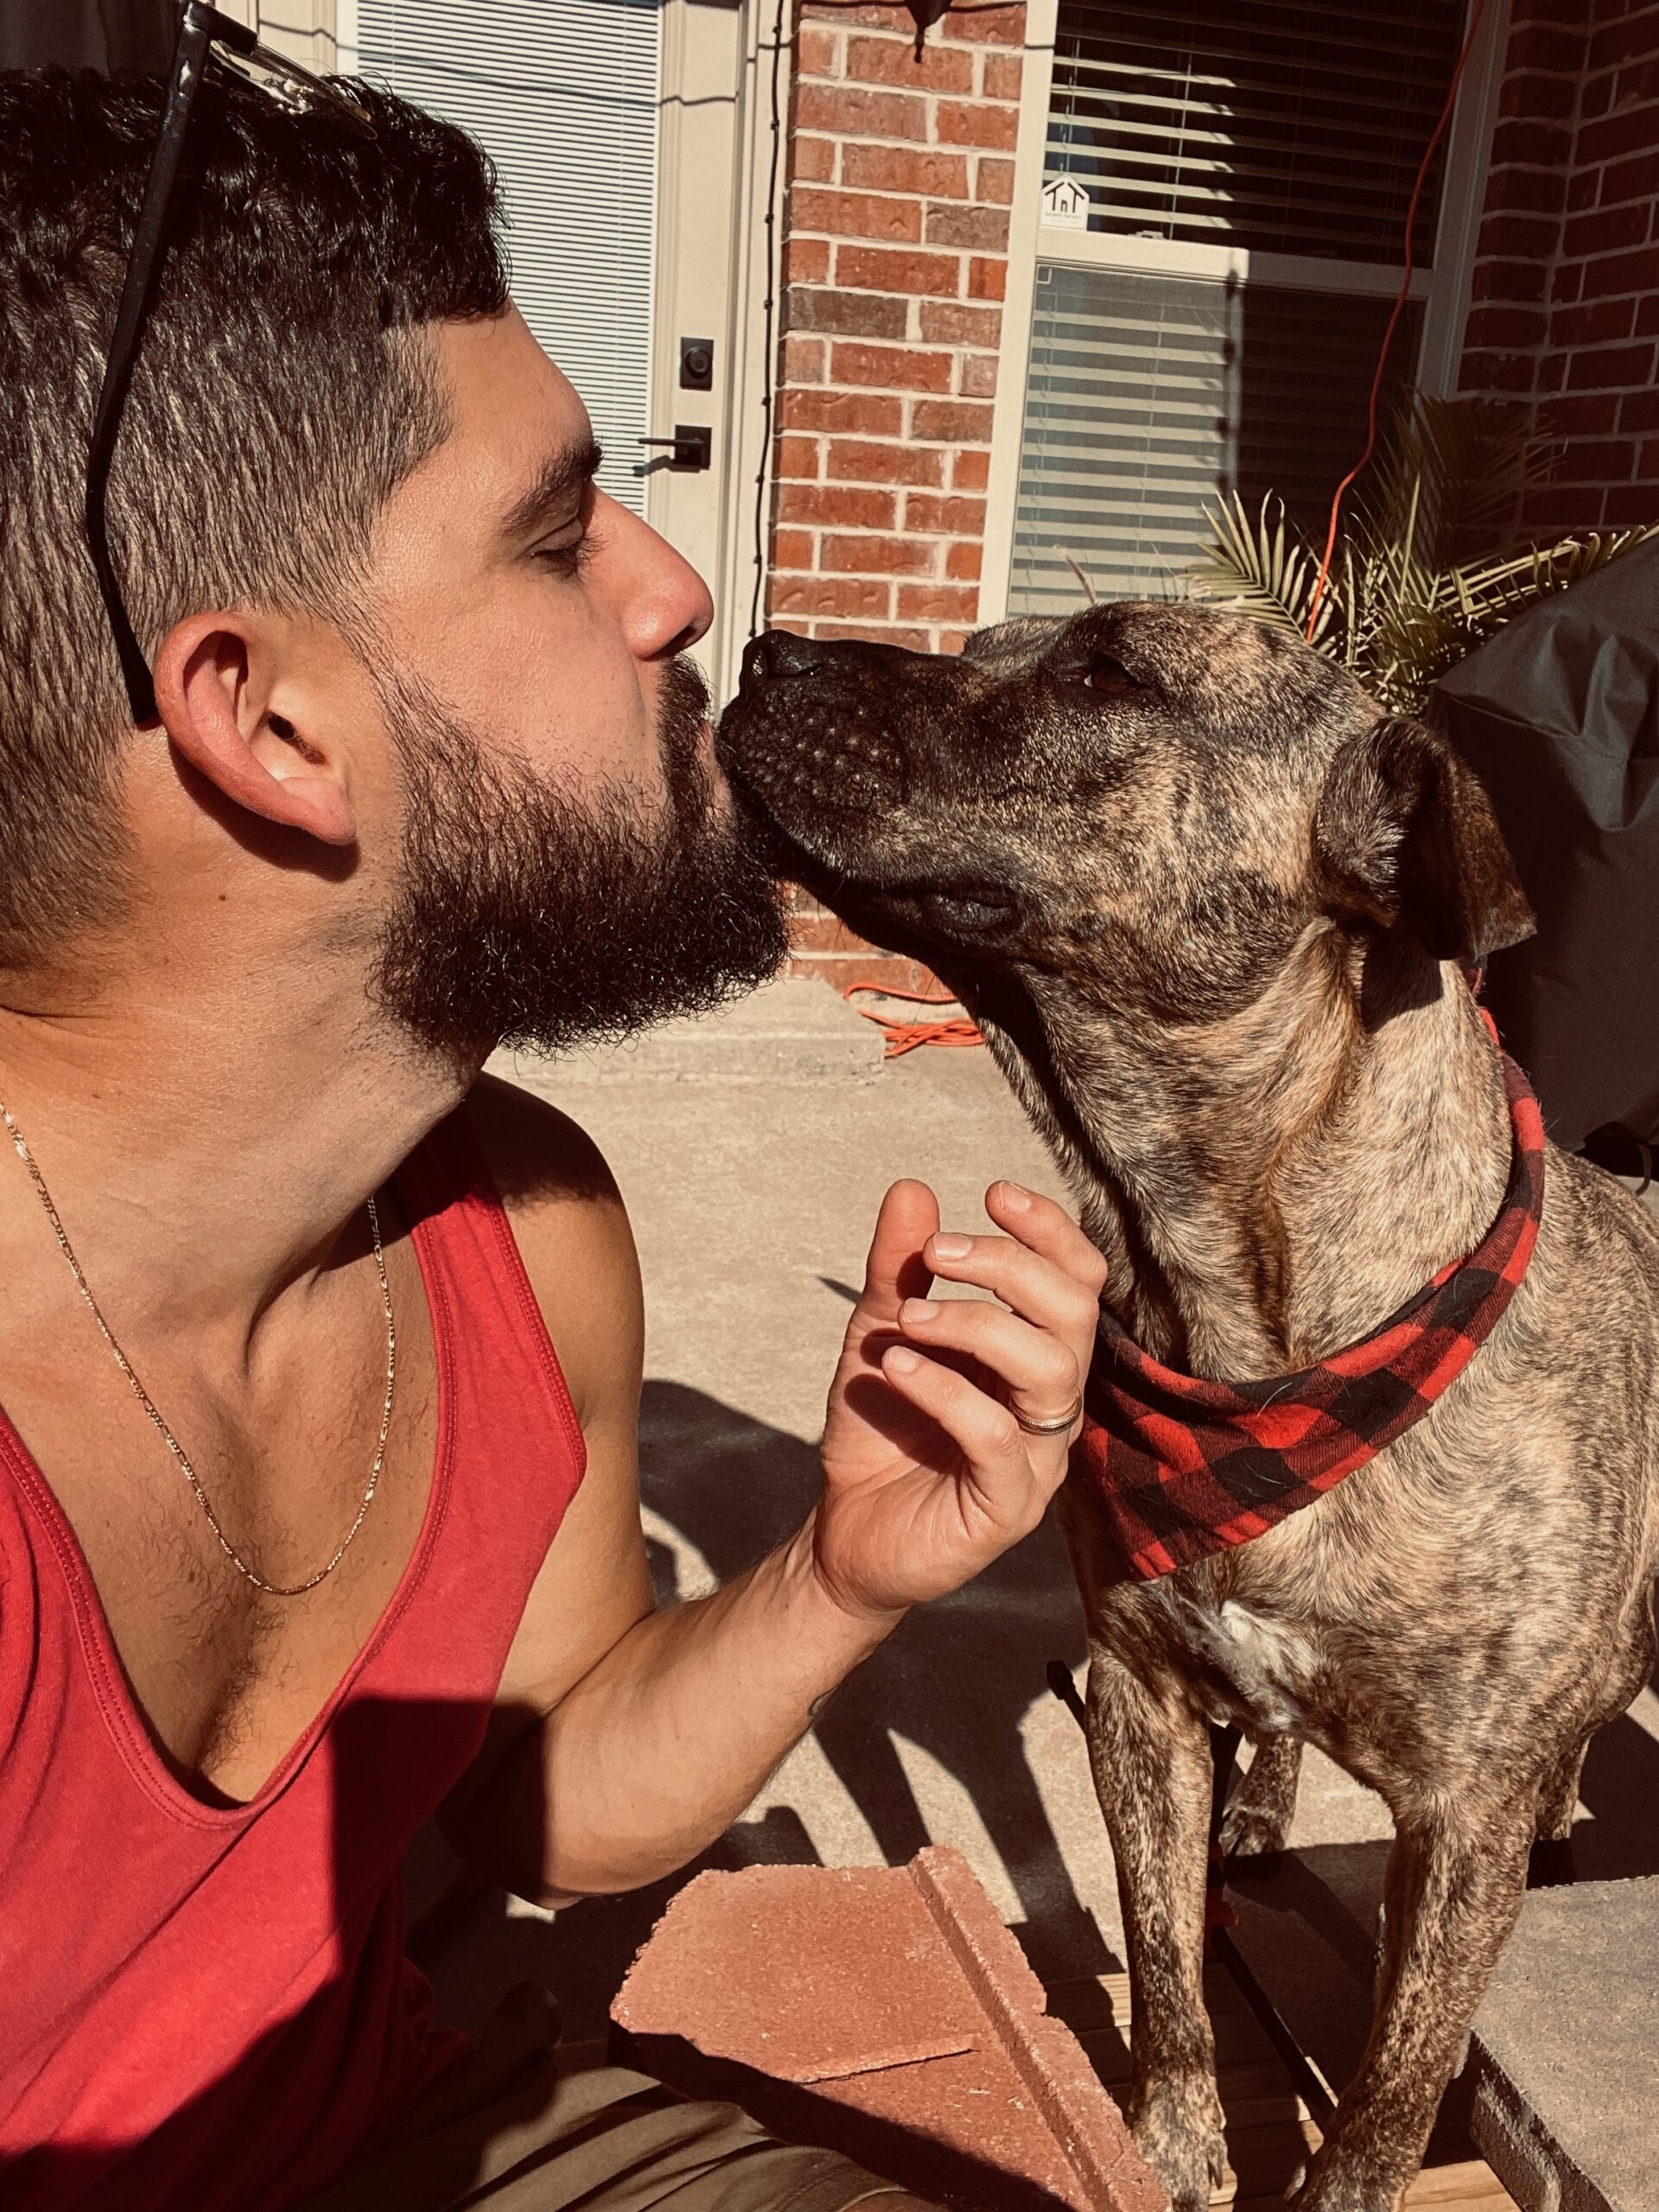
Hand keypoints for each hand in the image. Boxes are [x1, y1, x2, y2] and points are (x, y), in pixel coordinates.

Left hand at [808, 1179, 1106, 1620]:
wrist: (844, 1532)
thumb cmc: (880, 1431)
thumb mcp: (880, 1333)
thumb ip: (899, 1270)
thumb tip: (911, 1188)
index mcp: (1036, 1355)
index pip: (1079, 1281)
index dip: (1050, 1231)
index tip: (992, 1194)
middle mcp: (1052, 1403)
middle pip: (1075, 1315)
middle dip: (1009, 1268)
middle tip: (937, 1253)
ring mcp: (1038, 1459)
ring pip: (1052, 1371)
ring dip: (977, 1325)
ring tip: (906, 1317)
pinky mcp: (1007, 1508)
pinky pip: (997, 1438)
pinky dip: (945, 1391)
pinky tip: (894, 1368)